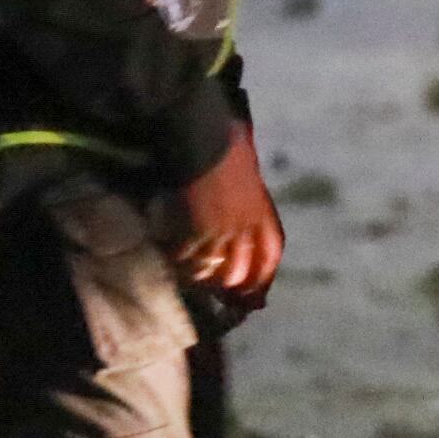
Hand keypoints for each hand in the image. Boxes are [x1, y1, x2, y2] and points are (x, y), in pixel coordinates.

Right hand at [169, 127, 283, 309]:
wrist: (209, 138)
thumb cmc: (229, 150)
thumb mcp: (250, 181)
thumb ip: (249, 205)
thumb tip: (240, 223)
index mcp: (263, 214)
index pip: (270, 257)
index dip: (263, 281)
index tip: (254, 298)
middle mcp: (247, 228)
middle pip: (241, 273)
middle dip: (227, 288)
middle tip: (214, 294)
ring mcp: (222, 231)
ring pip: (212, 271)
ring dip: (197, 275)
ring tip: (186, 273)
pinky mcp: (197, 229)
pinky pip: (185, 257)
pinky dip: (175, 260)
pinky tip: (168, 255)